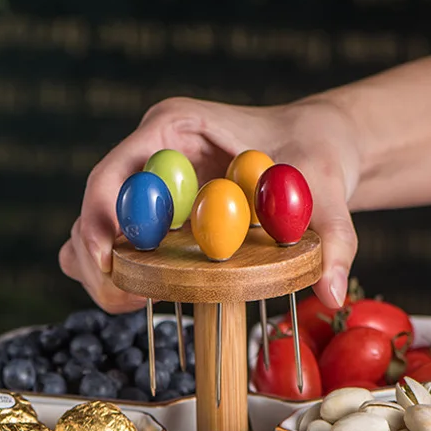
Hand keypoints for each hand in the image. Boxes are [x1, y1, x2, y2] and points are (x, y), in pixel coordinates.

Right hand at [59, 96, 360, 312]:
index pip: (115, 171)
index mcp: (175, 127)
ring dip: (103, 269)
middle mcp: (151, 154)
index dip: (99, 217)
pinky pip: (120, 245)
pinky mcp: (156, 213)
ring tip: (135, 302)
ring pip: (97, 228)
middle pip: (96, 205)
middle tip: (127, 301)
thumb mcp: (326, 189)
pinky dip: (121, 271)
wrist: (313, 150)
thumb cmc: (313, 154)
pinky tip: (146, 294)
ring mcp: (150, 184)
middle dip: (96, 256)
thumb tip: (332, 292)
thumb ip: (333, 237)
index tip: (108, 262)